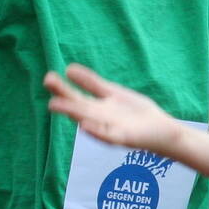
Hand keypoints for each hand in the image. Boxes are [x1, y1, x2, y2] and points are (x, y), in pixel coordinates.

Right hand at [44, 63, 187, 151]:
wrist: (161, 130)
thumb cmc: (136, 113)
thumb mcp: (112, 93)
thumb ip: (92, 83)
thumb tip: (69, 69)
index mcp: (96, 107)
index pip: (75, 96)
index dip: (62, 88)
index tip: (48, 77)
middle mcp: (99, 118)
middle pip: (78, 108)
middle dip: (62, 99)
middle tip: (47, 88)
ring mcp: (110, 129)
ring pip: (87, 121)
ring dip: (73, 114)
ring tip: (55, 105)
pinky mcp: (123, 139)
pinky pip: (107, 136)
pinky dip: (96, 132)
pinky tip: (85, 125)